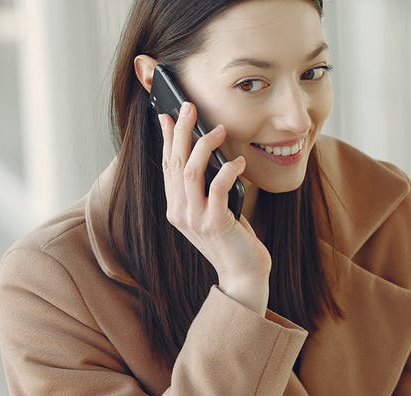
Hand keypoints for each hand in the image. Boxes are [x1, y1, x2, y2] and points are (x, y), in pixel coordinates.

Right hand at [159, 102, 270, 311]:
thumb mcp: (214, 209)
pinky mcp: (215, 224)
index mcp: (176, 207)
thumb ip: (207, 187)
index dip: (167, 139)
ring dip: (204, 146)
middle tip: (189, 107)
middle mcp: (179, 212)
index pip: (167, 166)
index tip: (167, 115)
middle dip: (181, 132)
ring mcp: (195, 219)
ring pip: (191, 172)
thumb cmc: (233, 239)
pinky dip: (228, 170)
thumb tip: (209, 152)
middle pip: (176, 163)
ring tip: (219, 130)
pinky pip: (218, 188)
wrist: (243, 274)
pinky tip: (239, 162)